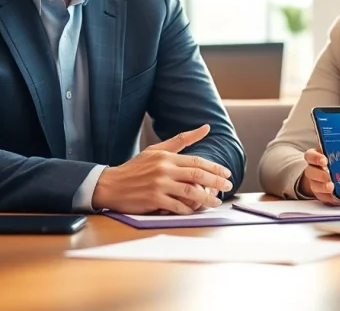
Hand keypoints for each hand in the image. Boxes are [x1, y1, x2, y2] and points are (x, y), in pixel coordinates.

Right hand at [91, 124, 232, 214]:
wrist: (110, 185)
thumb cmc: (135, 168)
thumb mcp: (156, 150)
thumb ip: (181, 140)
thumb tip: (206, 128)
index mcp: (166, 157)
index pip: (197, 161)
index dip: (215, 168)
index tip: (227, 173)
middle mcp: (164, 169)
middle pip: (197, 175)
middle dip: (216, 182)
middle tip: (228, 187)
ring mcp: (158, 185)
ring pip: (190, 192)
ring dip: (206, 199)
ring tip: (216, 202)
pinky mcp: (153, 199)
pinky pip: (177, 206)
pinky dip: (188, 209)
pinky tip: (194, 211)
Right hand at [299, 142, 339, 205]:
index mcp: (321, 156)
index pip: (311, 155)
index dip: (315, 157)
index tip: (325, 160)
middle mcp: (316, 169)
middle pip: (310, 170)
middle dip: (319, 174)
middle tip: (328, 177)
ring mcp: (317, 182)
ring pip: (314, 185)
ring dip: (323, 187)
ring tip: (332, 188)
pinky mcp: (321, 194)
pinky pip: (322, 197)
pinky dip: (329, 197)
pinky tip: (336, 197)